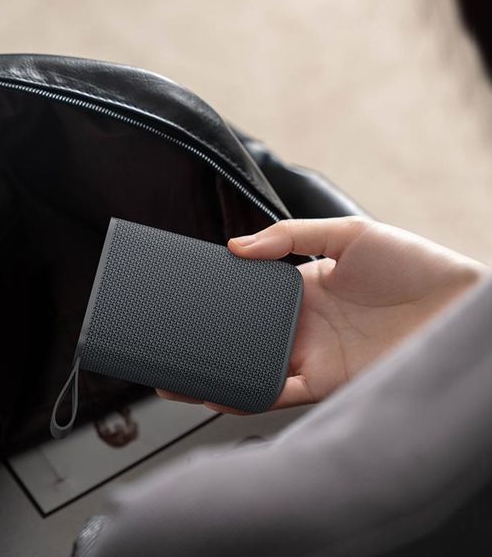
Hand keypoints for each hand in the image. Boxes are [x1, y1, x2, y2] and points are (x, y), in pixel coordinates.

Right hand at [157, 217, 487, 411]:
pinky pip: (278, 393)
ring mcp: (313, 355)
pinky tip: (215, 393)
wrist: (463, 306)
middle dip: (204, 341)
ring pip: (252, 368)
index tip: (185, 297)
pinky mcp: (328, 382)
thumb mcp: (350, 233)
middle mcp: (304, 324)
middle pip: (243, 336)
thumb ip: (291, 235)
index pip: (249, 295)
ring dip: (213, 374)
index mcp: (305, 286)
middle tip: (165, 341)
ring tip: (173, 375)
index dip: (218, 298)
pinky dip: (246, 395)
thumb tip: (236, 245)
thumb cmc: (414, 263)